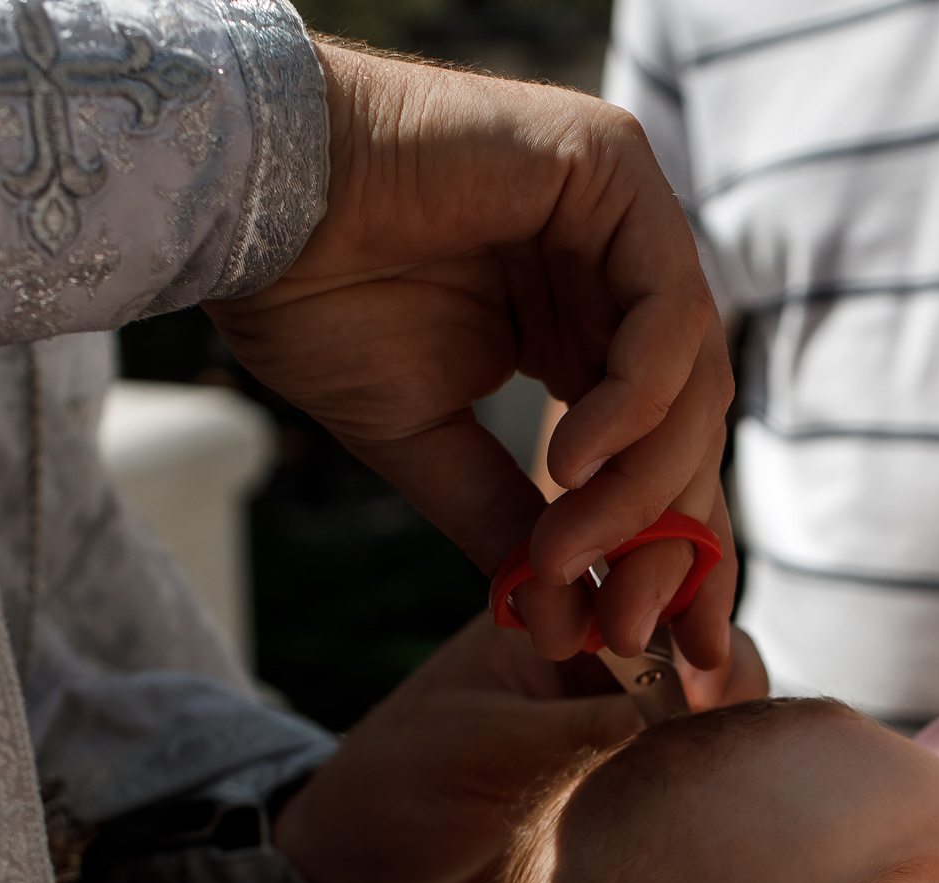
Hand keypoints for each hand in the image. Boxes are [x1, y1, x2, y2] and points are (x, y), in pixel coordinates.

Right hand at [207, 40, 737, 668]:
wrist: (245, 202)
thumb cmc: (315, 302)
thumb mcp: (428, 444)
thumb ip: (509, 523)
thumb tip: (569, 627)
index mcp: (583, 329)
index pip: (666, 455)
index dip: (677, 559)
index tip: (670, 659)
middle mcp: (618, 273)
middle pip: (693, 428)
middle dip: (668, 544)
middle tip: (631, 633)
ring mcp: (624, 217)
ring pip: (691, 381)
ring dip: (642, 490)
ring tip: (571, 558)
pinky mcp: (614, 167)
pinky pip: (666, 314)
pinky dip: (633, 406)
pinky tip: (569, 464)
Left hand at [275, 615, 767, 882]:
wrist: (374, 881)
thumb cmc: (400, 791)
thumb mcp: (480, 746)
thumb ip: (573, 728)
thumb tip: (667, 720)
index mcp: (549, 616)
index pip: (638, 586)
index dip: (683, 620)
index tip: (694, 681)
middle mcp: (596, 659)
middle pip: (696, 641)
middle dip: (720, 672)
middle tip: (714, 726)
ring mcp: (622, 721)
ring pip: (711, 706)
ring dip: (727, 731)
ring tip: (723, 770)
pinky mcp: (636, 783)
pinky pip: (699, 771)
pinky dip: (719, 781)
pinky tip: (717, 805)